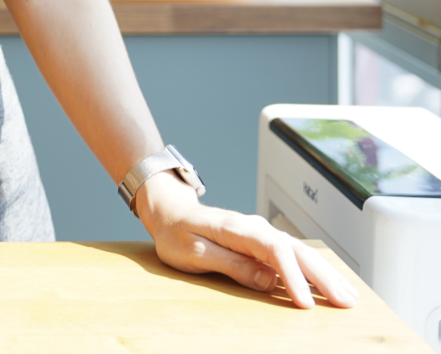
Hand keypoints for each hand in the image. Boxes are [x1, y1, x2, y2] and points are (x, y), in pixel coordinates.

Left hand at [135, 171, 358, 308]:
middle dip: (322, 277)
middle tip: (345, 304)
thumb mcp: (195, 252)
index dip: (293, 277)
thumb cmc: (176, 234)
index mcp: (237, 228)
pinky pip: (293, 253)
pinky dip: (314, 268)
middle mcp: (254, 227)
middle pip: (296, 250)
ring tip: (348, 296)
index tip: (305, 305)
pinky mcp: (262, 241)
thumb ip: (231, 264)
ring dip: (324, 273)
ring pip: (300, 251)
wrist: (169, 213)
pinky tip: (329, 281)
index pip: (274, 250)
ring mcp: (261, 232)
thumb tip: (268, 280)